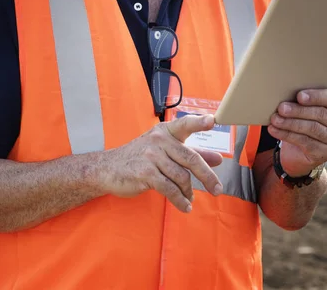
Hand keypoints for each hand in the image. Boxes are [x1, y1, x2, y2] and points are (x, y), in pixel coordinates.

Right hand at [101, 114, 223, 212]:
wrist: (108, 168)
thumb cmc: (140, 157)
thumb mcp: (165, 150)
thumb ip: (191, 152)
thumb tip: (218, 159)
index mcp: (165, 131)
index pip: (185, 124)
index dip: (199, 122)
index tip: (213, 120)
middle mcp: (159, 140)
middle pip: (191, 158)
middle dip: (207, 176)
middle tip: (217, 189)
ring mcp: (151, 156)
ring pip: (181, 176)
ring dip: (189, 191)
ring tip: (190, 198)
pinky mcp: (145, 173)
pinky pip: (169, 189)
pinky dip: (180, 200)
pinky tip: (184, 206)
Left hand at [268, 88, 326, 176]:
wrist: (303, 150)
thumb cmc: (306, 120)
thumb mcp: (309, 107)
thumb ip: (305, 100)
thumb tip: (285, 90)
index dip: (315, 97)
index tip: (299, 96)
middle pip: (320, 114)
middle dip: (298, 111)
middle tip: (281, 108)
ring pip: (312, 129)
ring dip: (290, 123)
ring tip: (275, 119)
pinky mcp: (325, 154)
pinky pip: (305, 142)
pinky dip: (287, 135)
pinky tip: (274, 130)